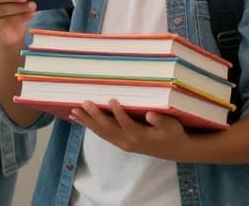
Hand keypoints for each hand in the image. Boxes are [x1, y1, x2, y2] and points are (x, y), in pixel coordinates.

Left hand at [70, 99, 189, 159]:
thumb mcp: (171, 126)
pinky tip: (82, 121)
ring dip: (88, 122)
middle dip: (95, 116)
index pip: (125, 123)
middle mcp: (128, 141)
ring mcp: (123, 143)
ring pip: (102, 133)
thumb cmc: (173, 133)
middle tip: (84, 103)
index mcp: (140, 136)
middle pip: (108, 129)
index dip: (118, 112)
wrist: (174, 150)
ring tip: (74, 112)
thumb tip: (150, 115)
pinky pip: (103, 135)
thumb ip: (160, 121)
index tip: (111, 99)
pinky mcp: (121, 143)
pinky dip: (91, 128)